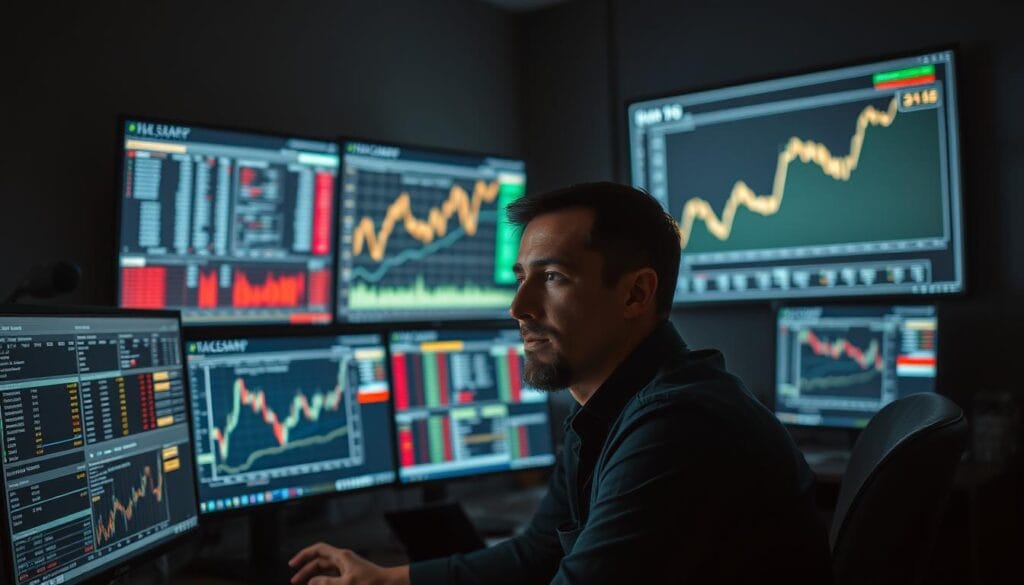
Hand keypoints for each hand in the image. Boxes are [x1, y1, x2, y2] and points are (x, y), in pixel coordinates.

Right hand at [288, 542, 409, 584]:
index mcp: (342, 557)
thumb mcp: (347, 584)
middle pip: (320, 562)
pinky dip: (325, 581)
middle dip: (306, 570)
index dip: (304, 555)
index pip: (318, 550)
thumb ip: (327, 583)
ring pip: (326, 571)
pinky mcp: (352, 576)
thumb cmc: (371, 583)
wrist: (390, 584)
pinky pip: (334, 577)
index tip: (292, 564)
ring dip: (315, 577)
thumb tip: (311, 582)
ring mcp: (348, 568)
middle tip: (294, 582)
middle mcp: (344, 560)